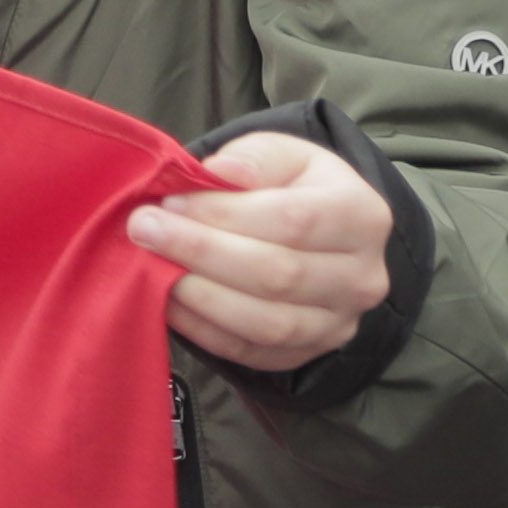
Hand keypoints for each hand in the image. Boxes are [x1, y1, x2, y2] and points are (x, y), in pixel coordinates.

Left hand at [131, 128, 394, 374]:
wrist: (321, 236)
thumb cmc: (295, 187)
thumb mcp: (285, 154)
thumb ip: (254, 157)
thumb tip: (220, 172)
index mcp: (363, 216)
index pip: (291, 220)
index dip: (224, 214)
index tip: (170, 202)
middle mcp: (362, 277)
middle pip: (276, 274)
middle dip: (200, 253)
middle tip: (145, 231)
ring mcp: (338, 324)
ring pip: (264, 323)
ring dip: (198, 298)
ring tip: (152, 268)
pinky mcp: (307, 354)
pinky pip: (250, 352)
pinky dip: (203, 330)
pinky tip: (168, 302)